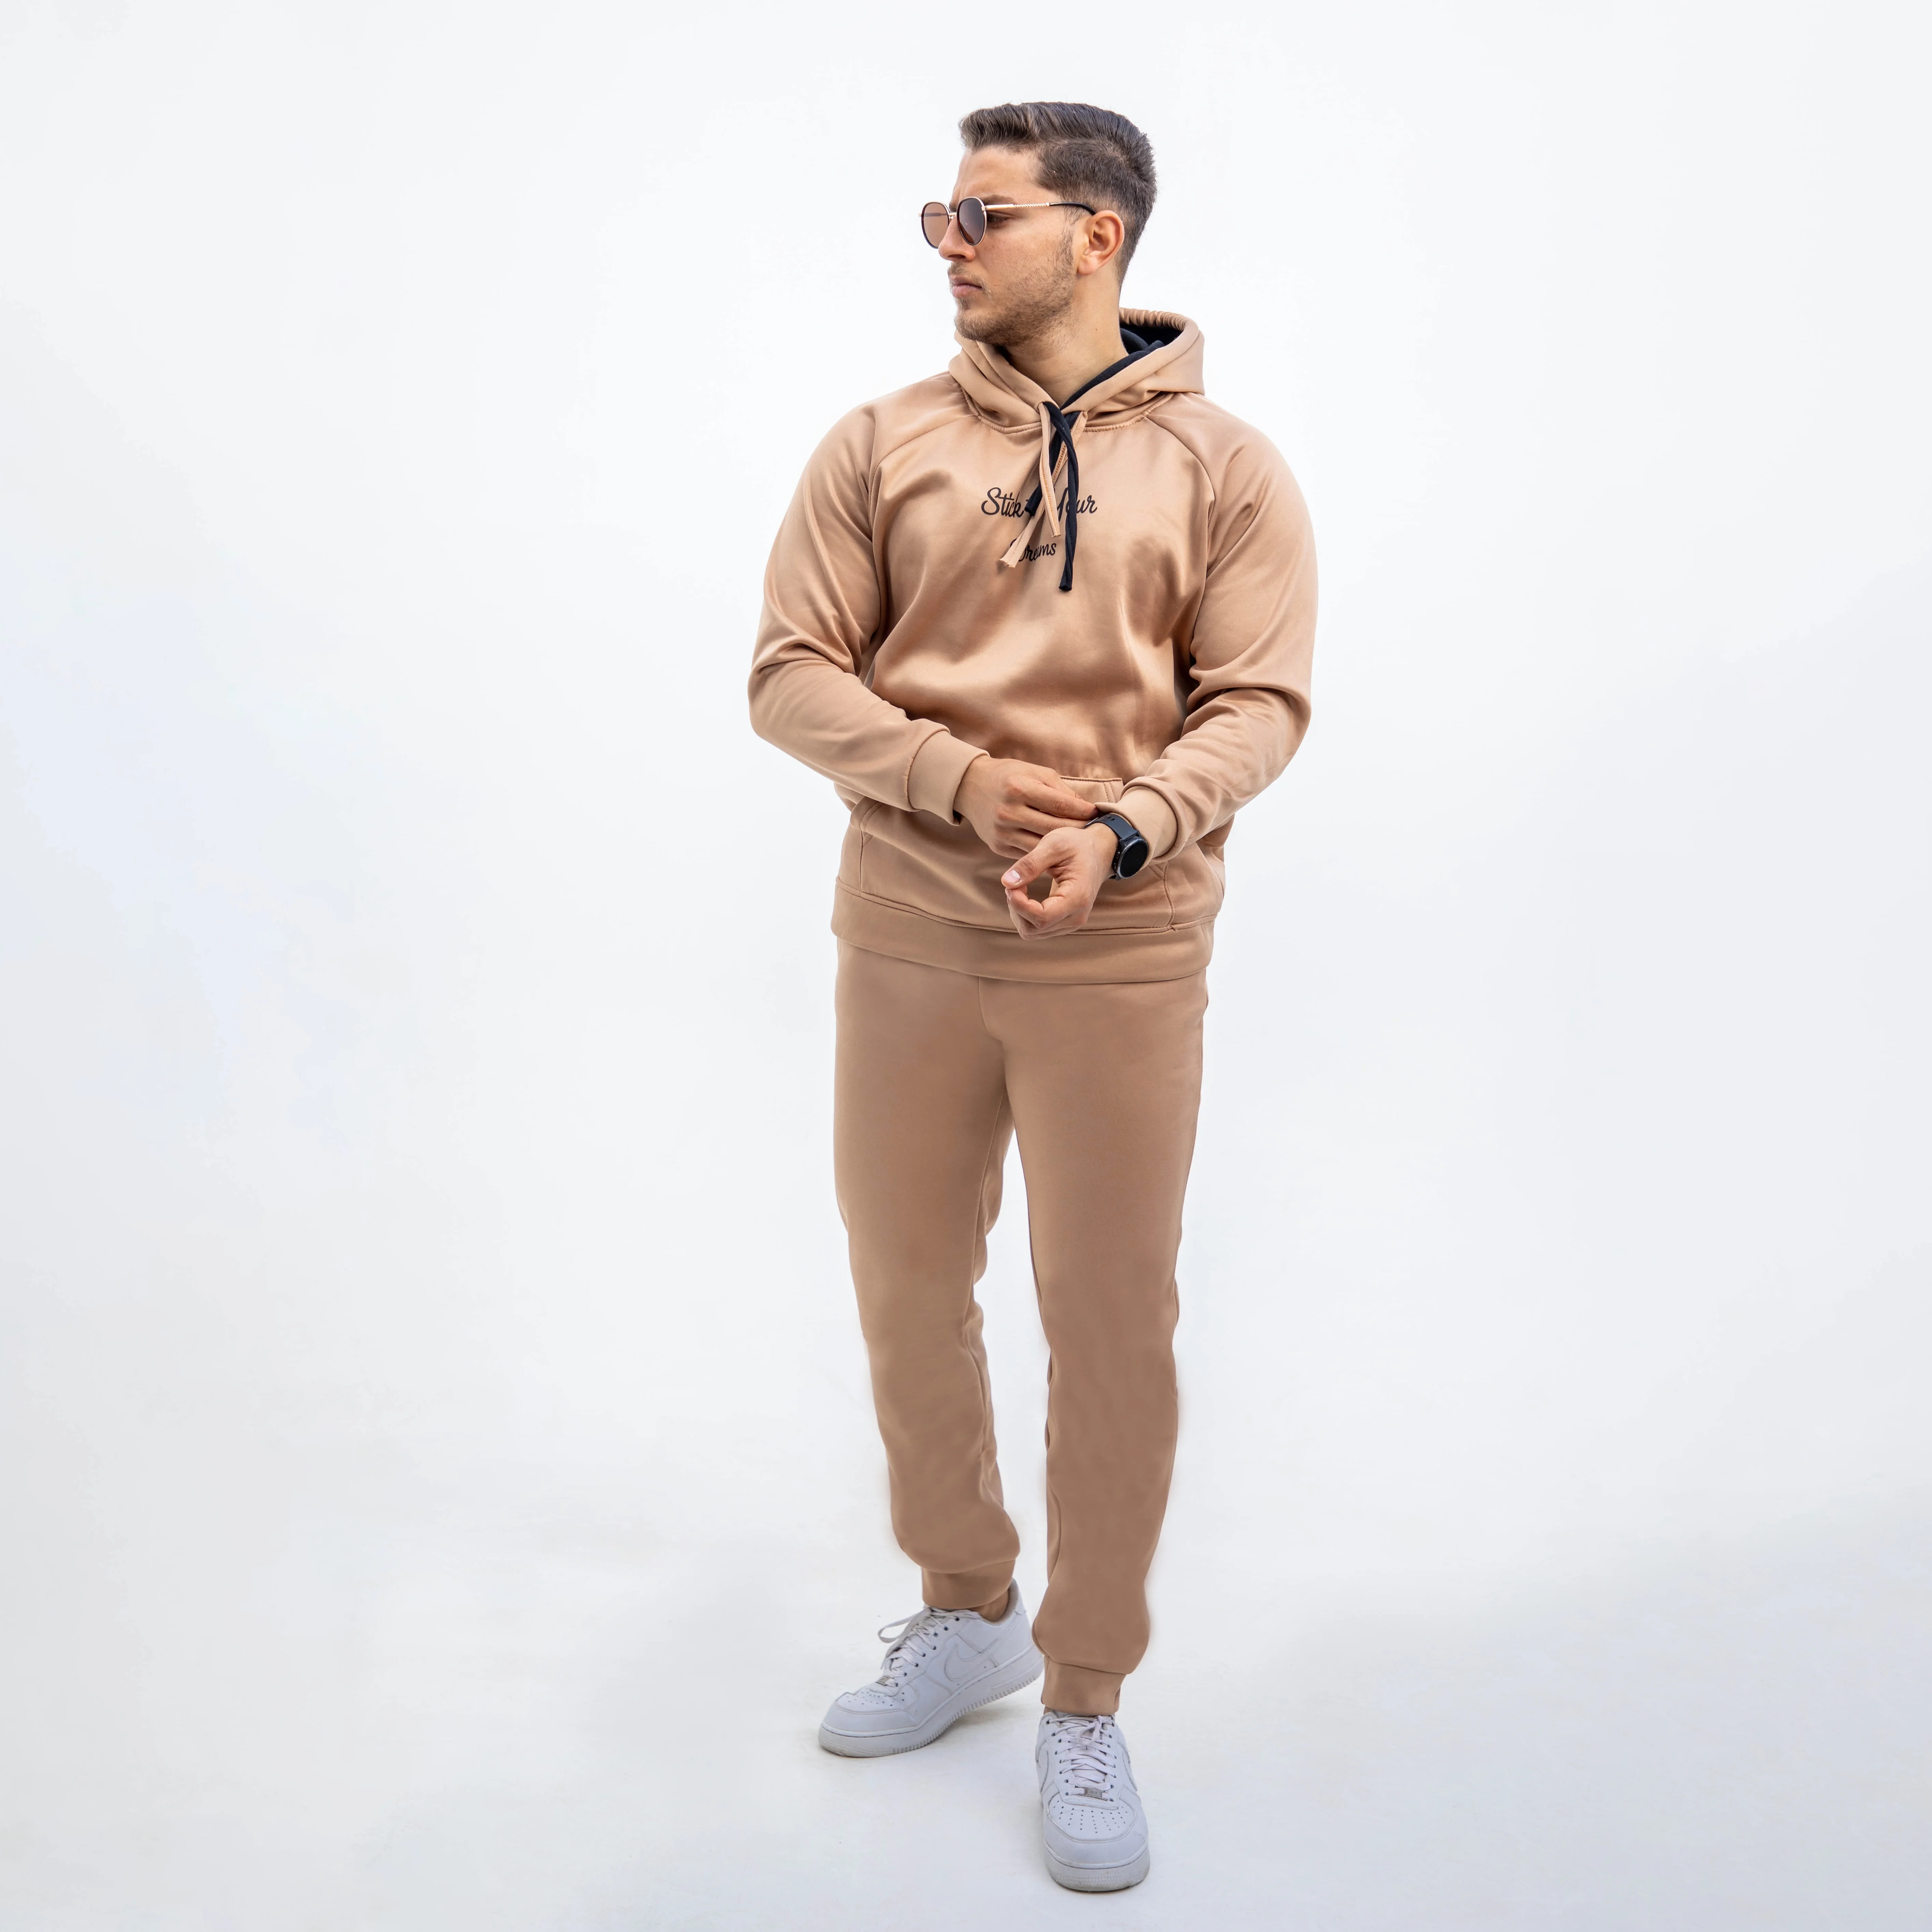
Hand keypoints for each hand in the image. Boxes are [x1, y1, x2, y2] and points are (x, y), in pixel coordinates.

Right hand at [956, 757, 1095, 858]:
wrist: (971, 787)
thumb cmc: (1008, 776)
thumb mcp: (1034, 772)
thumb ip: (1059, 789)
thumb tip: (1084, 808)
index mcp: (1019, 787)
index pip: (1060, 805)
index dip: (1082, 811)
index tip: (1095, 813)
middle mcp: (1008, 811)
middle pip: (1054, 828)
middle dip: (1076, 829)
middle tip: (1091, 829)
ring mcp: (1002, 831)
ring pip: (1042, 845)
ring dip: (1063, 844)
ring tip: (1077, 839)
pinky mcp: (997, 846)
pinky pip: (1028, 853)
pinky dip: (1045, 852)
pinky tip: (1057, 848)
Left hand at [999, 823, 1117, 940]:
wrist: (1098, 851)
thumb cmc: (1077, 845)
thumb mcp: (1054, 845)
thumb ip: (1030, 864)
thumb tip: (1006, 882)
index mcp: (1077, 898)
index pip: (1041, 918)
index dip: (1019, 905)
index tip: (1010, 885)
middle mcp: (1076, 917)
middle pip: (1034, 929)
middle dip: (1016, 908)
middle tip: (1013, 884)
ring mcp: (1071, 922)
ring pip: (1032, 932)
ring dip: (1018, 913)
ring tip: (1019, 888)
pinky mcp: (1063, 922)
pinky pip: (1036, 929)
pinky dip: (1024, 915)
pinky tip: (1024, 896)